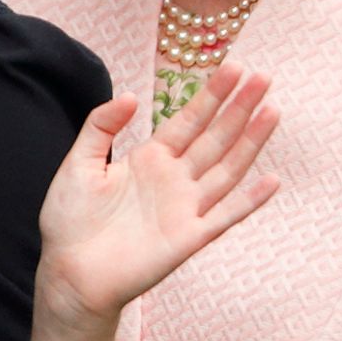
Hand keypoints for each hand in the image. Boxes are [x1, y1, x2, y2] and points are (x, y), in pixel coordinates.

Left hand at [35, 61, 279, 331]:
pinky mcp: (189, 238)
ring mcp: (185, 207)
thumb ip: (101, 126)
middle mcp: (174, 179)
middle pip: (214, 136)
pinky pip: (226, 216)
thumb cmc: (70, 220)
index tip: (234, 67)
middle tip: (263, 77)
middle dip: (238, 107)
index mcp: (150, 158)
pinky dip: (250, 200)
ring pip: (227, 167)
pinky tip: (272, 180)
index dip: (211, 94)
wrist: (69, 273)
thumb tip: (131, 95)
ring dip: (251, 141)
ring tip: (272, 111)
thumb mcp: (79, 162)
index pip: (189, 119)